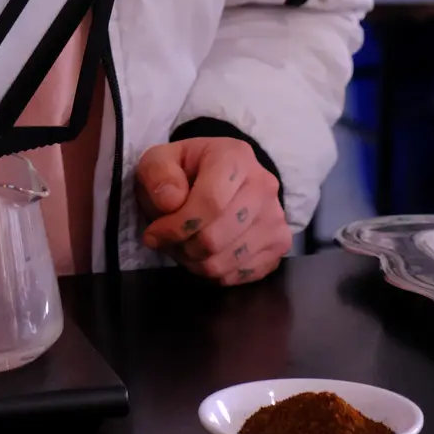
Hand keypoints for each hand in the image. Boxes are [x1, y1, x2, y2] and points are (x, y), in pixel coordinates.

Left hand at [135, 136, 291, 285]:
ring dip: (195, 262)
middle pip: (216, 237)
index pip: (210, 202)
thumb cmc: (186, 170)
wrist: (222, 177)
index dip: (177, 226)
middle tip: (167, 241)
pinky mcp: (280, 245)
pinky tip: (205, 254)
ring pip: (227, 261)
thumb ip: (158, 173)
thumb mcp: (160, 159)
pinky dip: (215, 273)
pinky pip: (241, 275)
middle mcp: (264, 186)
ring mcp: (276, 218)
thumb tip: (170, 202)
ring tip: (184, 246)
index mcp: (235, 157)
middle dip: (182, 247)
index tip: (154, 233)